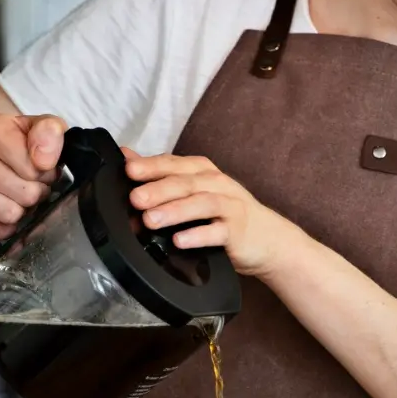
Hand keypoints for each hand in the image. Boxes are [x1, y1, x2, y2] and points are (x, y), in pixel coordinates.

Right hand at [0, 113, 66, 240]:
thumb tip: (44, 160)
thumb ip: (50, 132)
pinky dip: (2, 227)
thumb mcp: (37, 127)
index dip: (47, 173)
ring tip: (16, 194)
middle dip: (36, 192)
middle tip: (30, 183)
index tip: (41, 167)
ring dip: (21, 210)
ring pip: (11, 215)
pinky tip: (1, 210)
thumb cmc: (14, 143)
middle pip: (27, 194)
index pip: (37, 168)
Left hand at [124, 151, 294, 278]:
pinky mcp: (238, 232)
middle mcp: (216, 184)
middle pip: (185, 182)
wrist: (269, 238)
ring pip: (201, 204)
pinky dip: (198, 235)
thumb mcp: (195, 189)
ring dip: (175, 211)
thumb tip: (127, 157)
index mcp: (202, 171)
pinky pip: (218, 232)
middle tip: (136, 198)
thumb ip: (162, 173)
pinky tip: (180, 240)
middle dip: (159, 189)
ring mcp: (229, 207)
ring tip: (151, 220)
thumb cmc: (225, 213)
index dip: (151, 166)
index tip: (128, 170)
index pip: (174, 164)